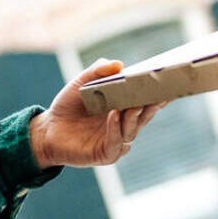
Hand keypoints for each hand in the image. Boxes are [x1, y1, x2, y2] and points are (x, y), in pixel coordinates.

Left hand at [29, 59, 166, 167]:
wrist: (48, 129)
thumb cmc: (68, 105)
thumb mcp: (82, 82)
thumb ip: (98, 71)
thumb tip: (119, 64)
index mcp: (124, 108)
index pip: (146, 101)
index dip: (159, 94)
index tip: (169, 84)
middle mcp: (124, 125)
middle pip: (145, 115)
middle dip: (151, 105)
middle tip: (157, 93)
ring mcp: (117, 140)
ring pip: (133, 129)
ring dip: (133, 116)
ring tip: (132, 104)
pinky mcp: (106, 153)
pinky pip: (117, 142)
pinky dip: (116, 128)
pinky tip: (114, 115)